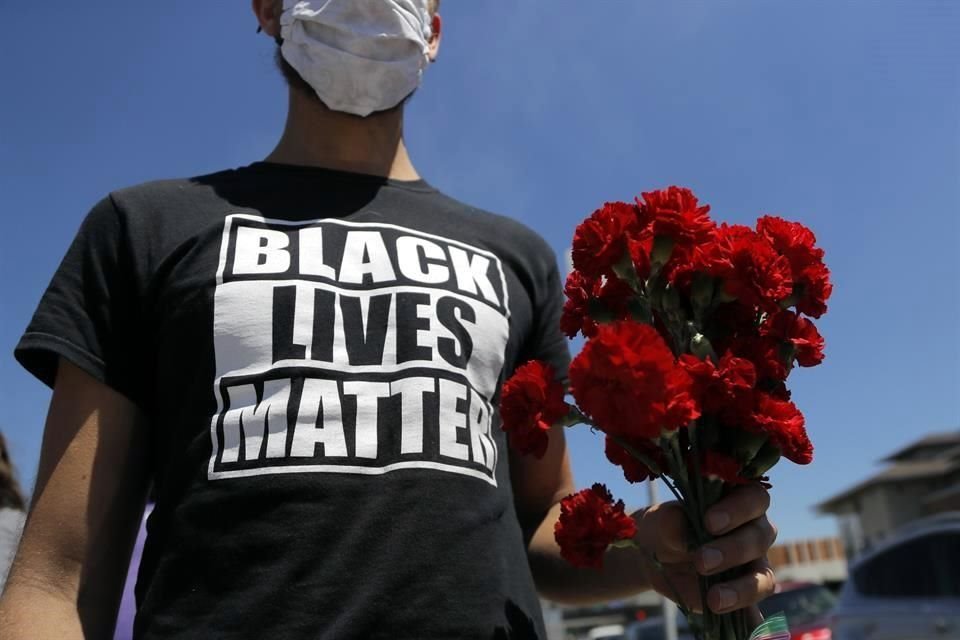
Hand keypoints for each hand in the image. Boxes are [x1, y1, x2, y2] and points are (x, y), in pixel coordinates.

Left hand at [631, 483, 776, 615]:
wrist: (655, 554)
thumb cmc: (664, 526)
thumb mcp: (661, 520)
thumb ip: (674, 522)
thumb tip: (686, 532)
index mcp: (738, 499)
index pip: (754, 498)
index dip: (738, 509)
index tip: (709, 522)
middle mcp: (754, 529)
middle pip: (760, 537)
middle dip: (732, 550)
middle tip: (701, 561)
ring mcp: (754, 564)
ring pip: (763, 577)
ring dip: (741, 589)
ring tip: (714, 600)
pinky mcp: (745, 594)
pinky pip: (755, 610)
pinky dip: (752, 621)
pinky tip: (748, 631)